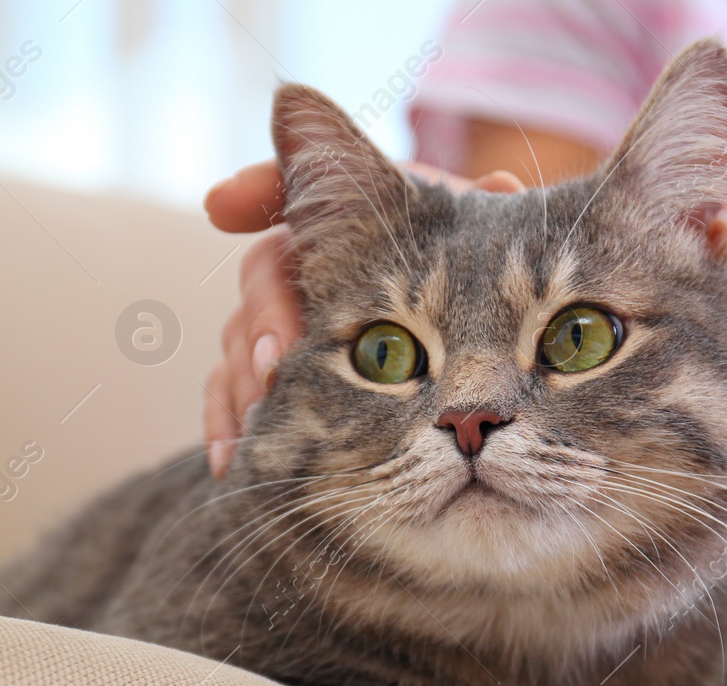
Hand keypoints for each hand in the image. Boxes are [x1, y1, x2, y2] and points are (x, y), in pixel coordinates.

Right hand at [202, 159, 526, 477]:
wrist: (466, 369)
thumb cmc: (467, 283)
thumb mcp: (476, 248)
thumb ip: (478, 214)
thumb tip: (501, 184)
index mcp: (344, 224)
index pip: (287, 194)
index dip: (252, 191)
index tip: (225, 205)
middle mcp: (303, 271)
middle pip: (262, 279)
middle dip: (264, 318)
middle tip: (277, 360)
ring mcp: (282, 330)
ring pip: (241, 343)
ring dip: (241, 382)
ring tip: (256, 418)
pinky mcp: (271, 386)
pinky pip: (232, 400)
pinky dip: (226, 427)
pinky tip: (228, 459)